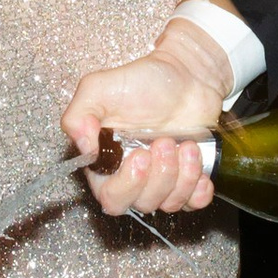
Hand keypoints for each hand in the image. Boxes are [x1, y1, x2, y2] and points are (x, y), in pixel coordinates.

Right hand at [64, 16, 229, 217]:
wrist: (186, 74)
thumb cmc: (143, 81)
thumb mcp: (98, 88)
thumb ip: (78, 116)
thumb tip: (84, 149)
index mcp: (107, 163)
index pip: (110, 198)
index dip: (128, 184)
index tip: (141, 155)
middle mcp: (133, 177)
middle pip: (142, 203)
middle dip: (159, 176)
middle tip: (165, 143)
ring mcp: (162, 180)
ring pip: (170, 203)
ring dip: (182, 176)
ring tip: (187, 144)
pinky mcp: (188, 179)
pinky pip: (194, 203)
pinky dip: (199, 190)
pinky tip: (197, 164)